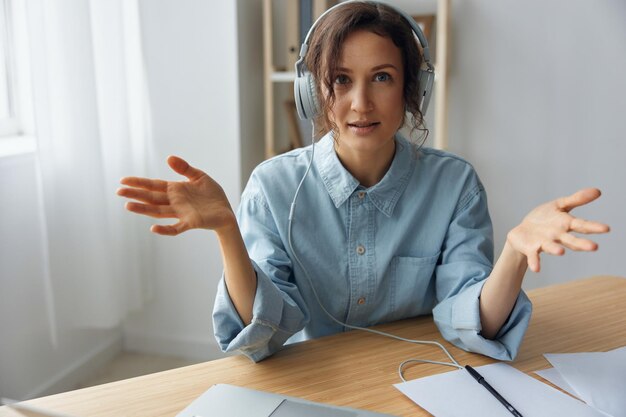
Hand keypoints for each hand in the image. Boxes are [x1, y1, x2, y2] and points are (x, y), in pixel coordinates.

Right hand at [117, 156, 236, 235]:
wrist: (226, 212)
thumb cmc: (212, 195)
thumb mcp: (199, 177)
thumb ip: (184, 168)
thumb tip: (168, 158)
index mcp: (175, 189)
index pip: (153, 185)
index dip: (139, 182)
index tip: (123, 180)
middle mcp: (175, 202)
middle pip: (151, 198)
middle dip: (135, 194)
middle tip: (119, 192)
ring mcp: (181, 213)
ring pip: (158, 212)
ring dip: (144, 209)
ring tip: (128, 206)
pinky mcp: (190, 222)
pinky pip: (175, 228)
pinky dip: (165, 229)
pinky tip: (153, 228)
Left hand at [507, 188, 609, 272]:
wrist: (522, 232)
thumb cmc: (544, 218)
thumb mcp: (559, 205)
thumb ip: (576, 199)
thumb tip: (598, 191)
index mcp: (565, 224)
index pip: (582, 225)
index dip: (593, 227)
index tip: (606, 228)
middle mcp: (557, 236)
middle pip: (571, 240)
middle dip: (581, 244)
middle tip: (594, 247)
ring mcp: (544, 243)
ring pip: (552, 247)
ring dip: (556, 250)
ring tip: (561, 252)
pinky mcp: (531, 248)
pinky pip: (533, 255)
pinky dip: (535, 262)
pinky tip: (536, 269)